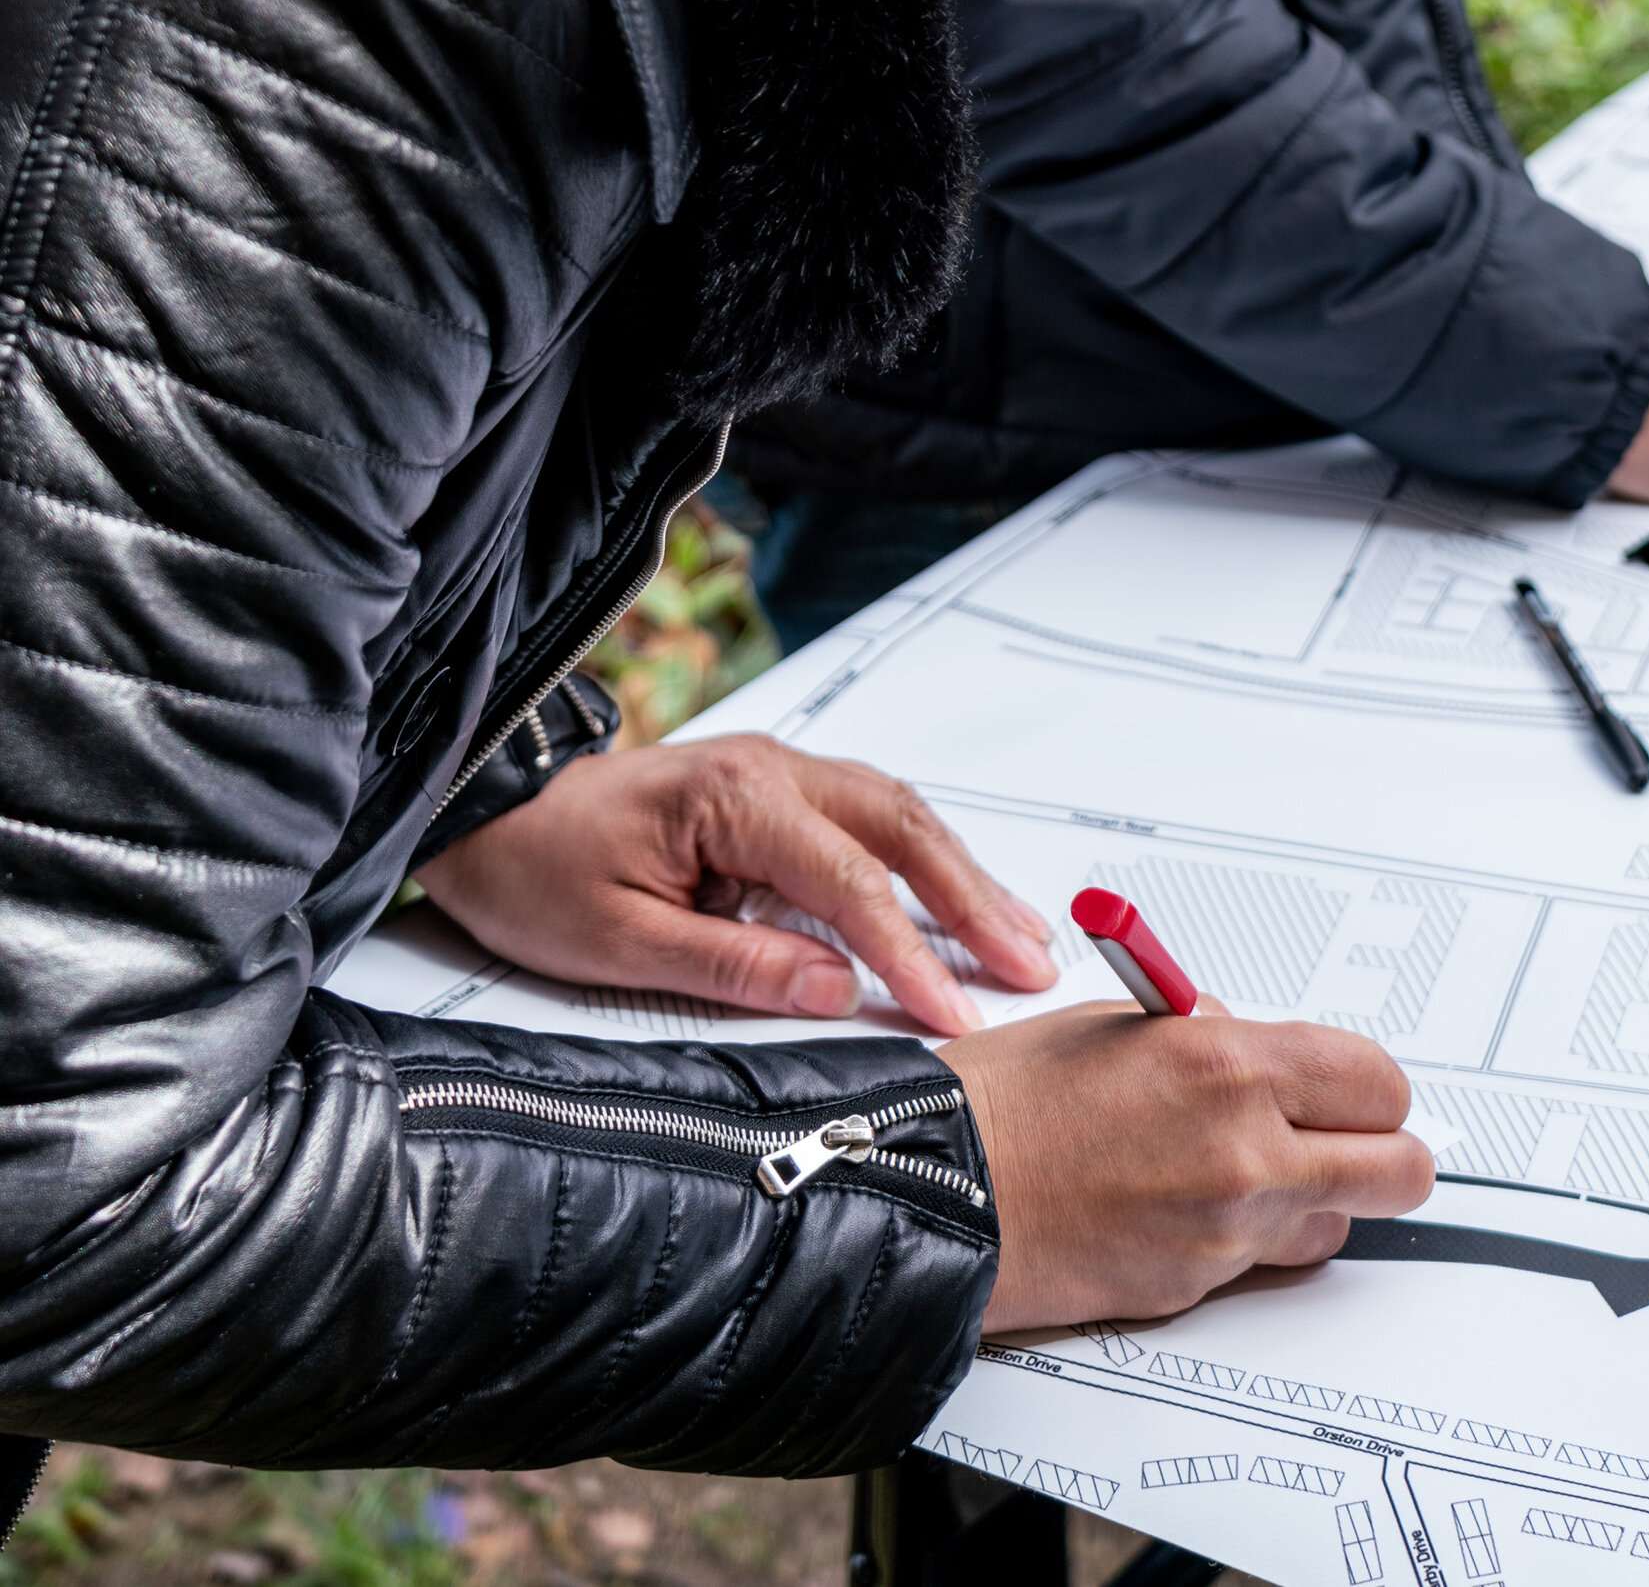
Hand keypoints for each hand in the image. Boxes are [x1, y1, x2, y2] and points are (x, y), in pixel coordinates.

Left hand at [418, 739, 1057, 1033]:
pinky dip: (921, 857)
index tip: (958, 1013)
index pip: (850, 881)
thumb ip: (733, 965)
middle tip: (1030, 963)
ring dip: (961, 872)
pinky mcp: (771, 790)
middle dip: (973, 896)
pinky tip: (954, 894)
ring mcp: (775, 770)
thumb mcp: (618, 943)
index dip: (911, 953)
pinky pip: (868, 816)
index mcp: (735, 797)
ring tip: (1019, 932)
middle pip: (900, 825)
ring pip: (896, 812)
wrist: (486, 810)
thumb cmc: (538, 872)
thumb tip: (837, 990)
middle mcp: (770, 767)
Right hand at [947, 1000, 1433, 1331]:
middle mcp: (1247, 1153)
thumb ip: (1222, 1039)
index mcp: (1233, 1066)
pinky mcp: (1196, 1287)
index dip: (1370, 1087)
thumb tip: (1273, 1058)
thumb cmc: (1018, 1096)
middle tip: (1341, 1137)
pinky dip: (1248, 1237)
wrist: (945, 1184)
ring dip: (1312, 1199)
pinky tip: (1188, 1203)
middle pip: (1397, 1170)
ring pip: (1335, 1225)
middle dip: (1379, 1151)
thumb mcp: (1134, 1023)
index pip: (1379, 1084)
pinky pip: (1264, 1262)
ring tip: (1243, 1169)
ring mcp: (1226, 1231)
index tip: (1350, 1087)